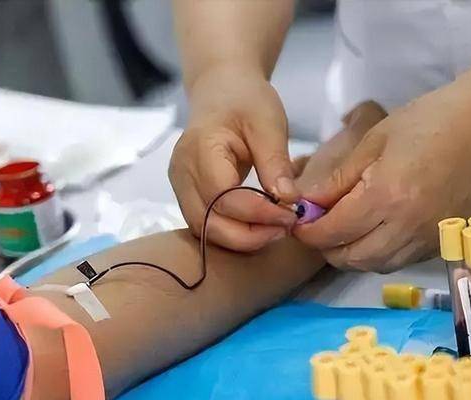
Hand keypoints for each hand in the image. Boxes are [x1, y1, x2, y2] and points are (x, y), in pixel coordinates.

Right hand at [169, 65, 298, 251]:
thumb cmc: (245, 100)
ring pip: (204, 230)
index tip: (291, 215)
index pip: (223, 196)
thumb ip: (275, 162)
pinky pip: (206, 224)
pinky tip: (259, 228)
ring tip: (275, 231)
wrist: (221, 90)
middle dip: (248, 235)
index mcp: (199, 149)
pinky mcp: (188, 195)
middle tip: (285, 229)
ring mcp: (180, 186)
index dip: (257, 213)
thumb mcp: (268, 124)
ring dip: (241, 239)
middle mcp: (182, 173)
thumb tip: (288, 200)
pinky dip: (232, 233)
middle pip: (208, 222)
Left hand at [294, 85, 470, 271]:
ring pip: (375, 265)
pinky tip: (372, 233)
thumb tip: (305, 203)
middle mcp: (407, 226)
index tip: (298, 224)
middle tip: (316, 229)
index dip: (308, 233)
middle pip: (351, 258)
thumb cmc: (423, 124)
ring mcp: (428, 238)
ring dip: (351, 255)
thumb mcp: (371, 143)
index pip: (334, 232)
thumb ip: (336, 180)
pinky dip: (377, 254)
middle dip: (326, 248)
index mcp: (386, 196)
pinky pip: (399, 261)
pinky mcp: (441, 243)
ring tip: (341, 232)